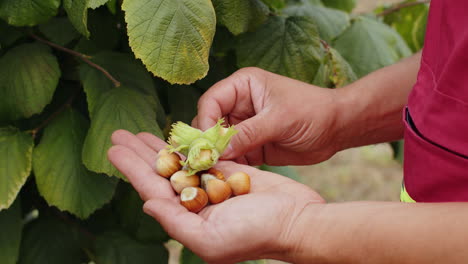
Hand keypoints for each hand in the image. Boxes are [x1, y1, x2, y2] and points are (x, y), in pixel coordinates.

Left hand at [108, 130, 324, 262]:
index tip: (112, 149)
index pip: (152, 190)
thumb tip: (146, 205)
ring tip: (139, 131)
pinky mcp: (230, 172)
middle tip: (118, 133)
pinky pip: (203, 156)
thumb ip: (176, 222)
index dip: (131, 169)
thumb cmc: (257, 234)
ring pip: (179, 162)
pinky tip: (174, 135)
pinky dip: (187, 144)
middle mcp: (197, 203)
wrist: (298, 220)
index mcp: (188, 220)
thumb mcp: (211, 238)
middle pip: (161, 173)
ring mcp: (214, 186)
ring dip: (159, 146)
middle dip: (138, 154)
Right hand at [193, 67, 340, 165]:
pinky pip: (233, 157)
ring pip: (218, 143)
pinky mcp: (251, 146)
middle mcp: (239, 105)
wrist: (337, 128)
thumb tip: (218, 150)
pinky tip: (230, 176)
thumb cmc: (312, 112)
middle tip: (206, 162)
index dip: (205, 122)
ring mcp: (244, 127)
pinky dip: (230, 166)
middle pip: (210, 123)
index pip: (211, 101)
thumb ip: (248, 133)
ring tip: (216, 172)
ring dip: (217, 157)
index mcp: (243, 86)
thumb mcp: (279, 119)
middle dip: (207, 143)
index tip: (205, 145)